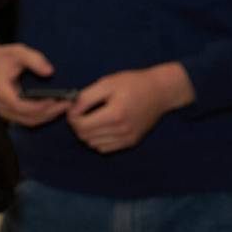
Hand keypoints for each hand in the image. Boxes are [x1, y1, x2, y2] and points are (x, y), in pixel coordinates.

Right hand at [0, 40, 69, 127]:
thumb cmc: (1, 58)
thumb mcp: (16, 52)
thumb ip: (33, 59)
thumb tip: (50, 71)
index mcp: (0, 92)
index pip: (22, 105)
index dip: (41, 106)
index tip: (59, 100)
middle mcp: (0, 105)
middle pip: (29, 116)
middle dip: (51, 112)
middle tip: (69, 103)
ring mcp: (4, 111)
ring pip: (29, 121)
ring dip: (47, 116)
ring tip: (64, 106)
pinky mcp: (9, 113)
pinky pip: (26, 120)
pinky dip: (41, 116)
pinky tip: (53, 108)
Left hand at [67, 63, 194, 153]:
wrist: (160, 91)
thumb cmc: (133, 84)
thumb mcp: (107, 83)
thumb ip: (85, 97)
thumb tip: (71, 109)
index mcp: (115, 114)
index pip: (81, 125)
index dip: (72, 117)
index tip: (73, 108)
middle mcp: (122, 130)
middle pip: (85, 136)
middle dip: (77, 125)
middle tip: (81, 112)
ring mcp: (127, 138)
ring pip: (92, 144)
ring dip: (87, 133)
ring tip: (92, 118)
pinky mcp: (131, 142)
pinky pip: (104, 148)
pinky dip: (98, 140)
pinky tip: (101, 127)